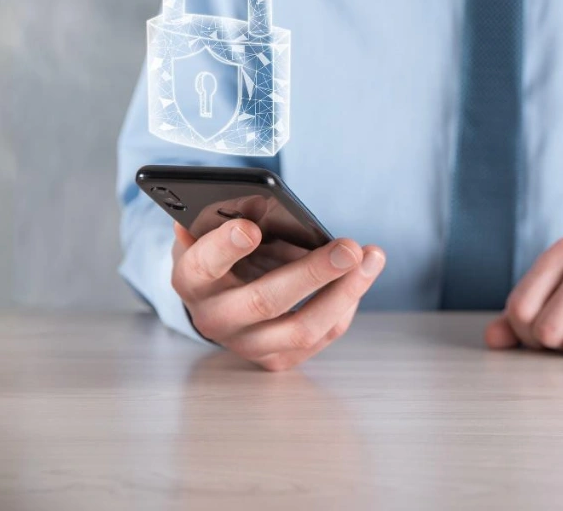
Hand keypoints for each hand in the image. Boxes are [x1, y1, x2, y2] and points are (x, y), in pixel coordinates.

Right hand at [171, 220, 385, 370]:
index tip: (250, 228)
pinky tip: (362, 275)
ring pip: (302, 328)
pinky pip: (322, 334)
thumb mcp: (216, 231)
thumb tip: (258, 204)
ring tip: (370, 258)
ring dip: (345, 292)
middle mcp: (214, 318)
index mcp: (191, 280)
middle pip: (264, 302)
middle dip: (312, 273)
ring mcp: (247, 344)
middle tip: (348, 248)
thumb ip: (230, 219)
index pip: (202, 266)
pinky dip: (346, 303)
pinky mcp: (277, 359)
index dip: (225, 247)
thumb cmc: (225, 254)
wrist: (220, 298)